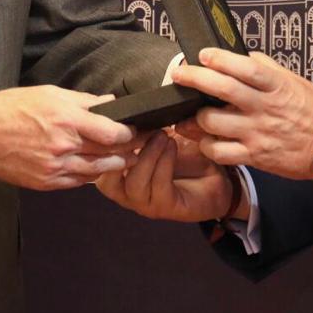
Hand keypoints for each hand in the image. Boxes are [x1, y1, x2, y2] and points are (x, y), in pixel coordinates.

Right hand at [0, 86, 134, 190]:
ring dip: (114, 166)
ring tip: (124, 159)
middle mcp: (64, 146)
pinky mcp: (46, 183)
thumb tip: (110, 103)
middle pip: (109, 153)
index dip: (130, 133)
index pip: (113, 132)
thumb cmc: (9, 108)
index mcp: (66, 120)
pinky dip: (90, 175)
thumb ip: (83, 101)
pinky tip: (96, 168)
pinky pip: (78, 182)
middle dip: (129, 150)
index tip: (137, 129)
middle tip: (140, 146)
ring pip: (97, 171)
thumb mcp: (49, 93)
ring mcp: (55, 167)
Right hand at [96, 130, 239, 222]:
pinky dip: (165, 163)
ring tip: (161, 135)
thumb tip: (129, 104)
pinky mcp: (166, 207)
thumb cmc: (184, 154)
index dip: (102, 143)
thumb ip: (142, 123)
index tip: (119, 119)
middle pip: (105, 180)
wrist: (217, 178)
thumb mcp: (159, 132)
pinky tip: (172, 146)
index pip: (96, 163)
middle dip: (121, 153)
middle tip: (137, 130)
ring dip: (148, 155)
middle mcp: (126, 191)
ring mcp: (145, 202)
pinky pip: (159, 186)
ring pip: (134, 183)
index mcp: (118, 173)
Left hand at [173, 49, 312, 180]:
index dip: (220, 58)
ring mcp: (257, 133)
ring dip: (194, 117)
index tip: (202, 54)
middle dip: (194, 79)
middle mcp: (264, 108)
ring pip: (213, 123)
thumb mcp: (294, 81)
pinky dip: (206, 145)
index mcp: (276, 86)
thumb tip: (240, 56)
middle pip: (222, 90)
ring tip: (186, 114)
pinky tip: (204, 139)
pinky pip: (220, 152)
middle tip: (178, 75)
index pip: (244, 67)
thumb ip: (266, 68)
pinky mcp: (254, 156)